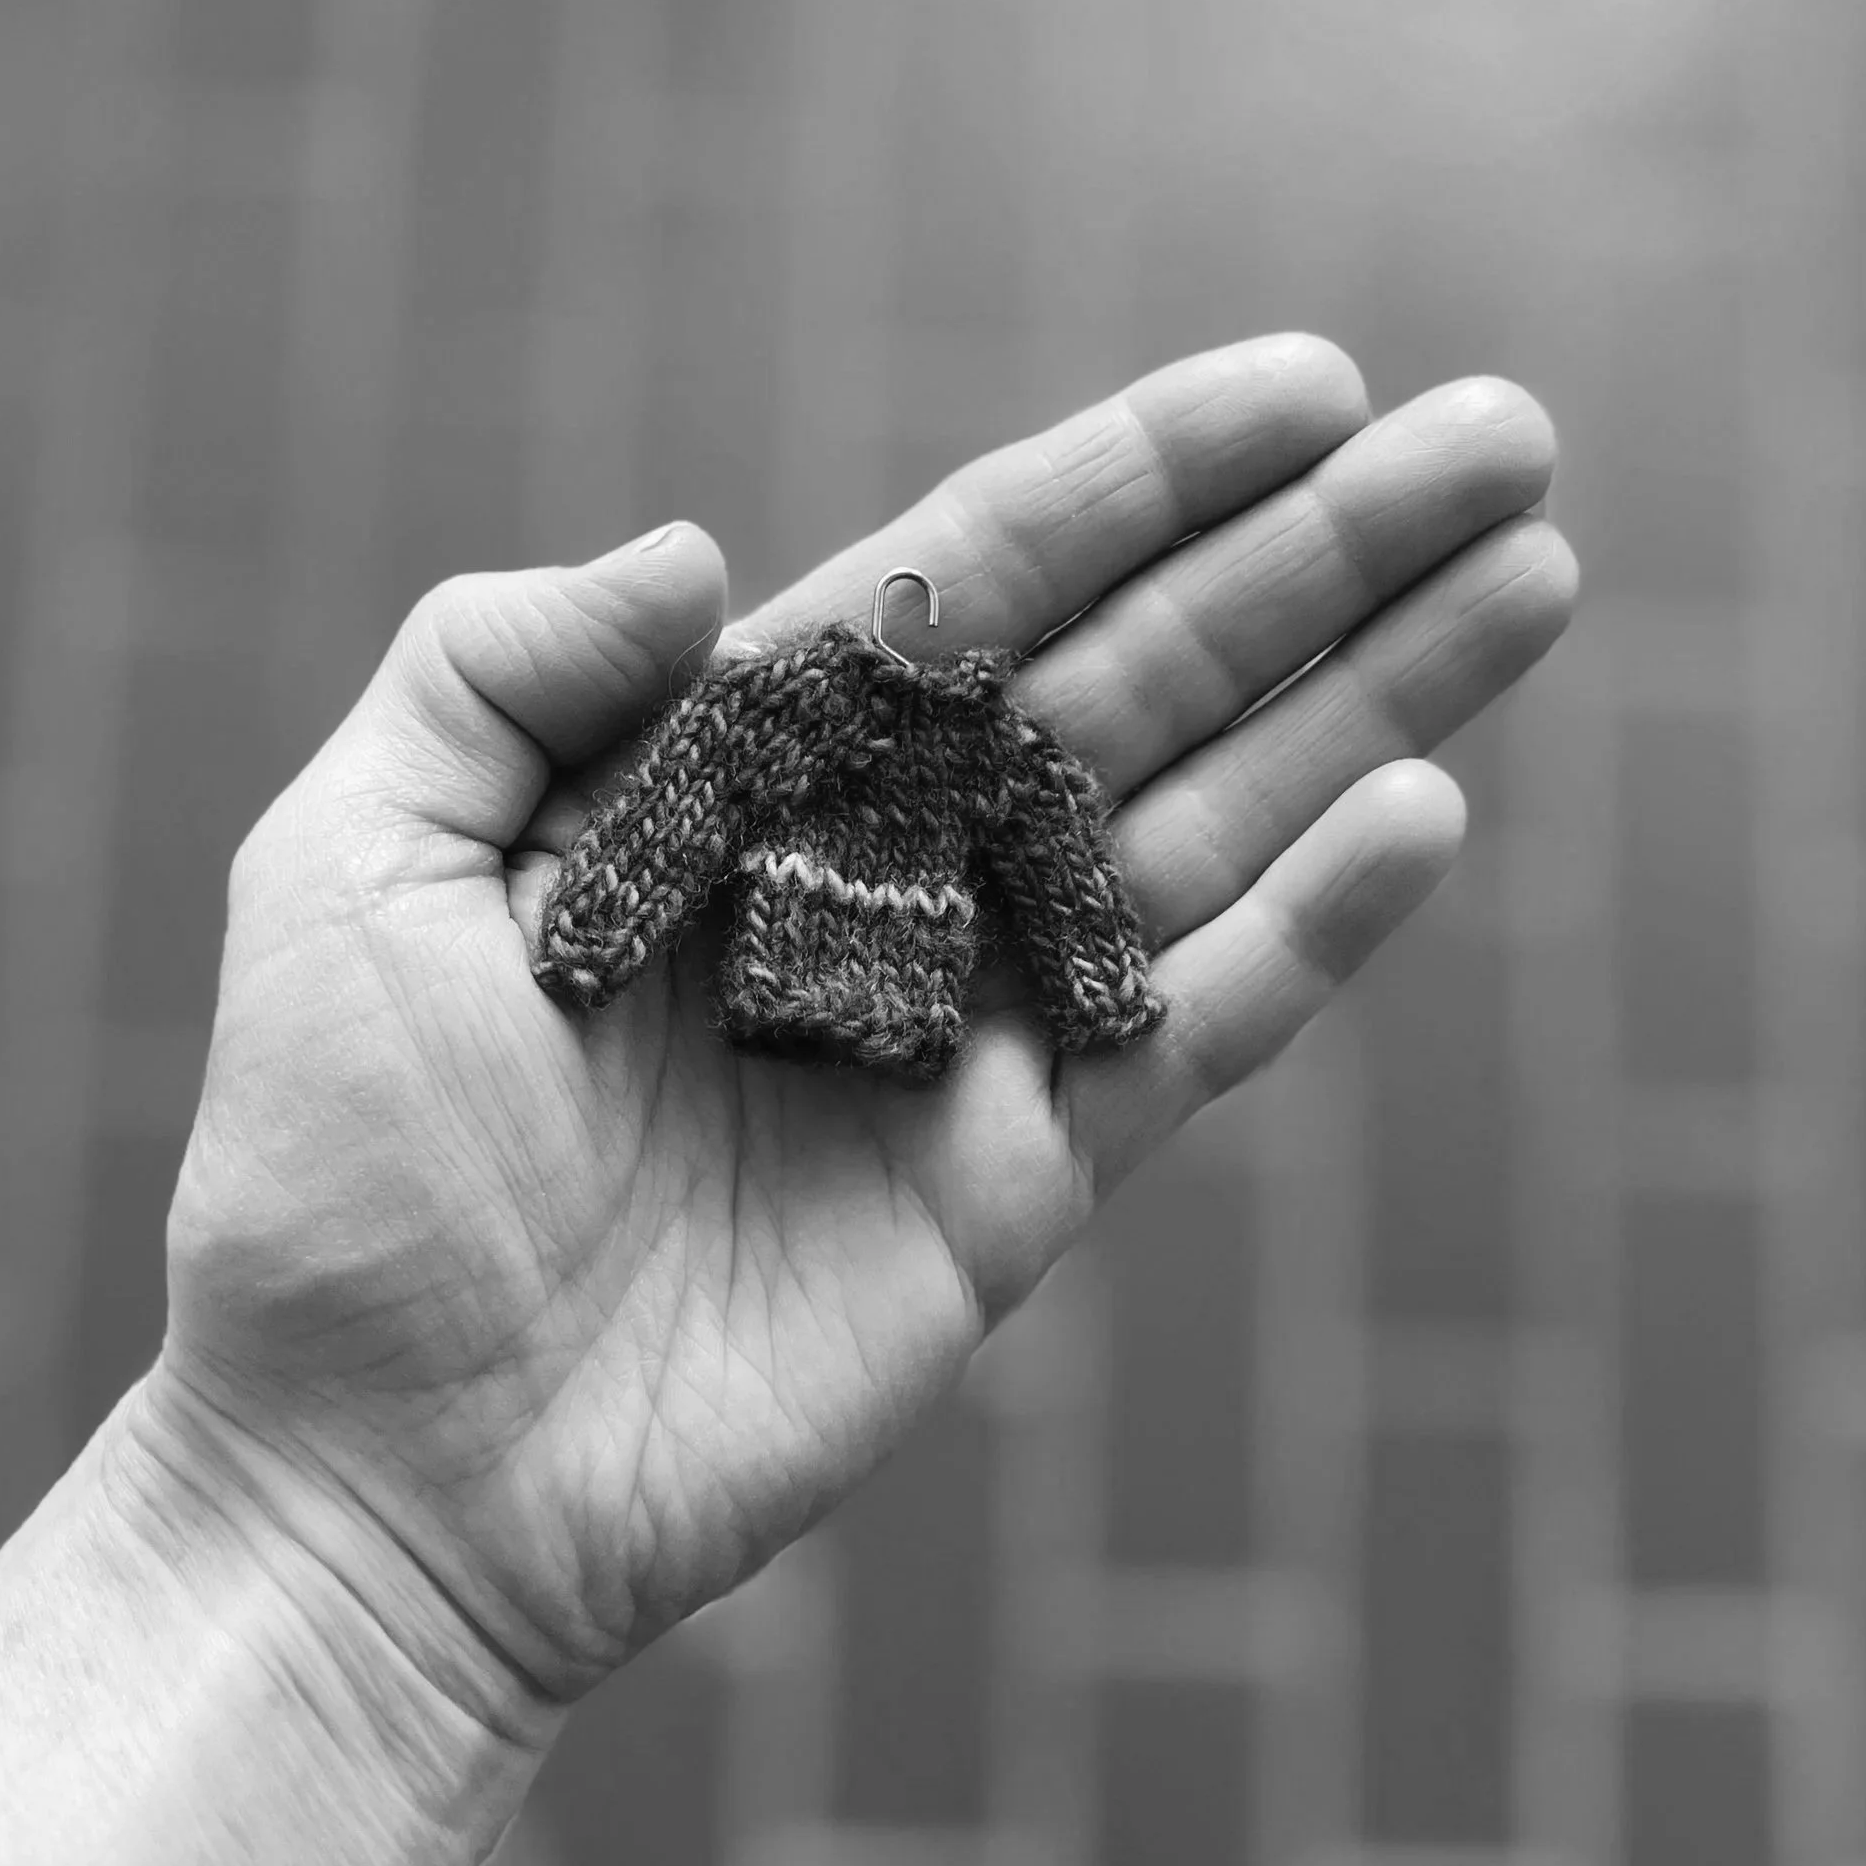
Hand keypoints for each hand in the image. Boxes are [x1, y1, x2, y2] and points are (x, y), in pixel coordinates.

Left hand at [152, 341, 1570, 1740]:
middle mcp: (877, 877)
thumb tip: (706, 547)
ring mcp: (963, 1033)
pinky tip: (1425, 806)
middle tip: (1502, 437)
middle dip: (1322, 556)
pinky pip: (1193, 1033)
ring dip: (1373, 700)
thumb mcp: (351, 864)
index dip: (1146, 479)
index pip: (979, 581)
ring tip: (1534, 574)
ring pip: (1209, 829)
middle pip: (1144, 678)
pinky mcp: (1016, 1193)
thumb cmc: (331, 1174)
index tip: (1307, 388)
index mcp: (733, 774)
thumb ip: (496, 670)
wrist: (380, 1477)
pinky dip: (1313, 930)